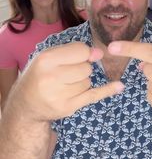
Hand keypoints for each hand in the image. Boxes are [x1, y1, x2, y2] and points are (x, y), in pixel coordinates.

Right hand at [8, 42, 123, 121]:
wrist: (26, 105)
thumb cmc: (39, 76)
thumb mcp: (48, 57)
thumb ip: (73, 51)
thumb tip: (99, 54)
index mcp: (46, 60)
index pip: (81, 51)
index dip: (84, 54)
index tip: (78, 58)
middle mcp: (51, 77)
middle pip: (86, 68)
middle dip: (82, 69)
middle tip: (68, 74)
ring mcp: (59, 95)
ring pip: (88, 82)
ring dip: (82, 82)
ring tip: (66, 85)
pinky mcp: (68, 108)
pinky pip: (93, 95)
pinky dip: (107, 90)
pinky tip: (119, 86)